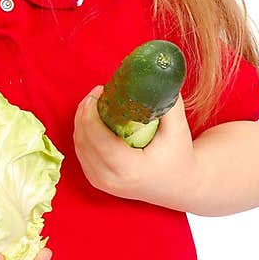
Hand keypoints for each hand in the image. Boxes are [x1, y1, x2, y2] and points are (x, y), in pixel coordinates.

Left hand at [73, 85, 200, 210]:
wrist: (179, 186)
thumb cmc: (180, 156)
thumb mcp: (178, 129)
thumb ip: (168, 102)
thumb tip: (156, 74)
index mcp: (130, 169)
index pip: (98, 140)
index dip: (91, 113)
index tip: (99, 92)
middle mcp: (112, 180)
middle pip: (84, 141)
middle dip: (84, 112)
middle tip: (97, 93)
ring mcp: (102, 183)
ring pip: (79, 147)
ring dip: (81, 121)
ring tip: (95, 102)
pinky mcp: (97, 182)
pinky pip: (81, 154)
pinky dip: (83, 134)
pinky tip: (92, 119)